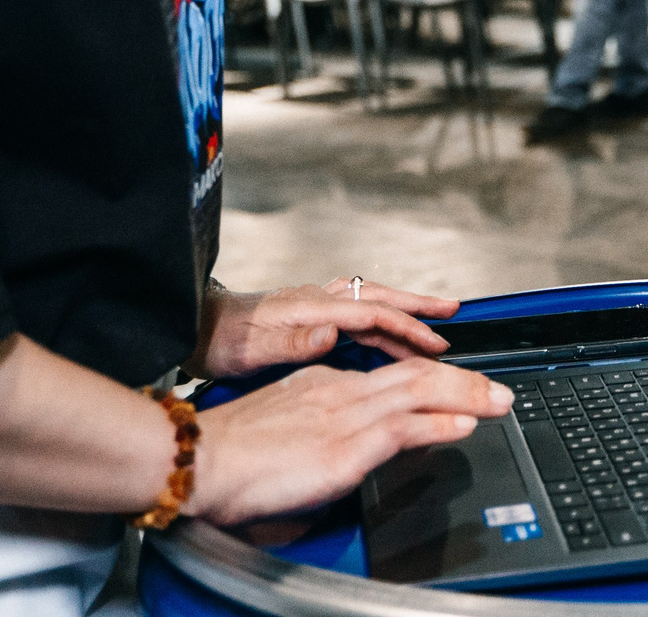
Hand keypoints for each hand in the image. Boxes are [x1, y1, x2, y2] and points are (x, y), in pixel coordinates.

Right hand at [189, 359, 513, 524]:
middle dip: (466, 381)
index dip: (433, 379)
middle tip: (500, 391)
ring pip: (419, 392)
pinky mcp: (341, 449)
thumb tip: (345, 456)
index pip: (392, 376)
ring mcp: (343, 418)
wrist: (196, 461)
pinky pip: (402, 428)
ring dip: (468, 396)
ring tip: (499, 402)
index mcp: (324, 386)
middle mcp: (340, 393)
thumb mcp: (284, 432)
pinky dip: (438, 423)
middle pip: (416, 375)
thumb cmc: (226, 458)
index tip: (460, 387)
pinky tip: (463, 425)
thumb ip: (319, 434)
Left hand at [191, 279, 460, 378]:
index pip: (373, 314)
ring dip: (401, 311)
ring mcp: (314, 305)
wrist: (195, 328)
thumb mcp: (253, 349)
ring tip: (430, 323)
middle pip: (379, 298)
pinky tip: (384, 331)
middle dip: (417, 307)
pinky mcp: (307, 314)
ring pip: (370, 303)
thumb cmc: (221, 342)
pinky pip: (356, 311)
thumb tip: (332, 333)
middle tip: (452, 313)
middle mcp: (318, 301)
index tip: (436, 343)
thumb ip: (294, 342)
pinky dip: (379, 318)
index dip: (407, 328)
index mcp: (312, 308)